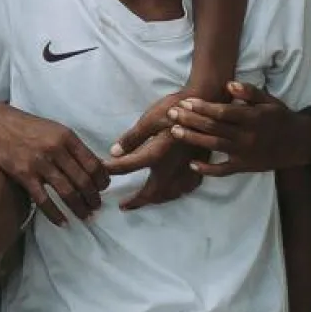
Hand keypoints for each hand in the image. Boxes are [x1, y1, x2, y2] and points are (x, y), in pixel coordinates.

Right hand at [0, 104, 108, 223]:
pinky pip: (44, 200)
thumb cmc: (29, 127)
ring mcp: (40, 164)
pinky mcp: (24, 175)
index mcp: (67, 137)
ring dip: (79, 208)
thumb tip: (95, 166)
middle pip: (83, 181)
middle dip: (93, 198)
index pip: (94, 164)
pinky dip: (56, 214)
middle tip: (96, 207)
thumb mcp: (56, 129)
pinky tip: (63, 222)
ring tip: (85, 216)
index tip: (103, 189)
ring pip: (67, 192)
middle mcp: (56, 150)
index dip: (102, 181)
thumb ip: (74, 146)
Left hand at [104, 91, 208, 207]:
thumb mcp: (150, 119)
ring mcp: (188, 170)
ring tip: (146, 201)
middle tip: (125, 206)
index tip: (102, 174)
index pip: (127, 167)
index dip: (111, 170)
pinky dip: (175, 194)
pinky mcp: (201, 167)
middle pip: (151, 192)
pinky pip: (186, 189)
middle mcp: (172, 169)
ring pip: (170, 194)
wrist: (208, 105)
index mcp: (156, 155)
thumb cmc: (176, 109)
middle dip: (136, 201)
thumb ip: (132, 138)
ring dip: (156, 200)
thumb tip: (113, 153)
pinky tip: (172, 190)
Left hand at [167, 82, 309, 175]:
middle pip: (214, 128)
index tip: (186, 102)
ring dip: (193, 139)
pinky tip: (191, 164)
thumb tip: (228, 84)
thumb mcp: (269, 100)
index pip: (223, 112)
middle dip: (191, 120)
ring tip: (174, 132)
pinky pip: (224, 170)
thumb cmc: (281, 118)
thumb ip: (249, 92)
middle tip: (171, 114)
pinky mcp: (245, 167)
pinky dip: (207, 169)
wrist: (300, 143)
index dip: (203, 107)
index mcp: (252, 118)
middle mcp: (247, 136)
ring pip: (214, 146)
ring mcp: (245, 153)